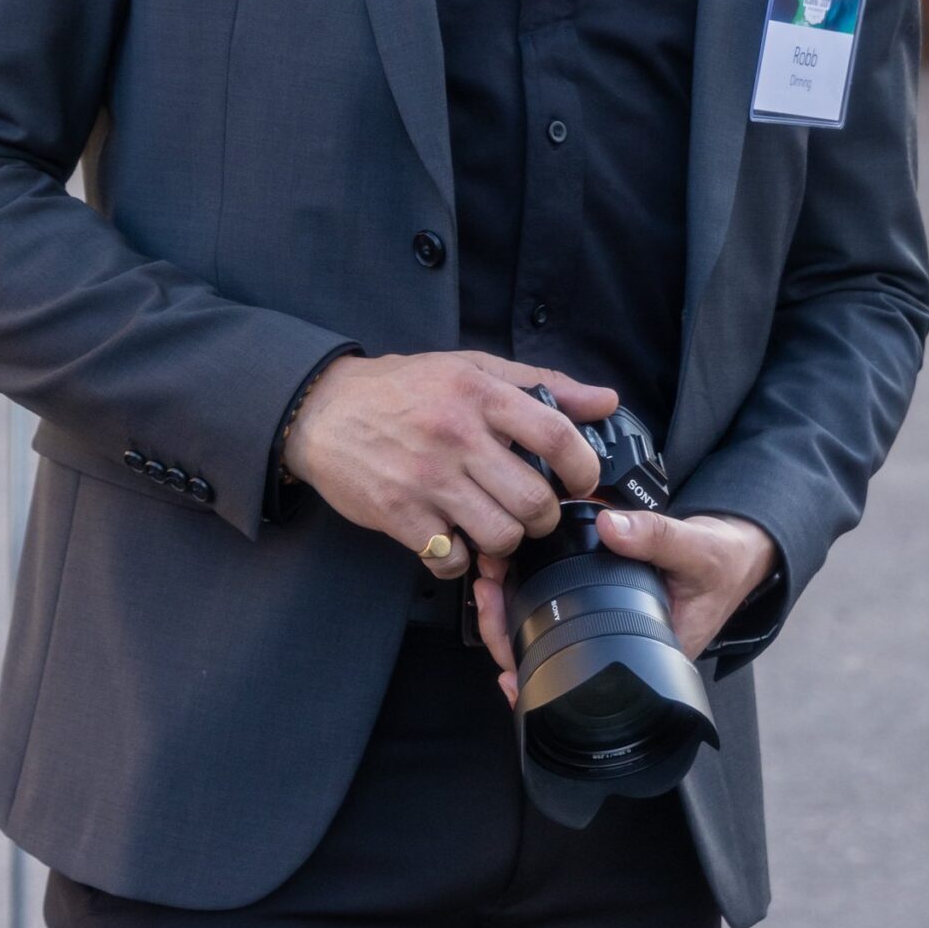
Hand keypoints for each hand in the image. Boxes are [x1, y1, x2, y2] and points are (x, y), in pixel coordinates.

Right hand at [283, 352, 610, 573]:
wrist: (324, 410)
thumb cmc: (403, 389)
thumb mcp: (471, 369)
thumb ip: (542, 385)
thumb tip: (604, 400)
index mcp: (479, 395)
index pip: (555, 435)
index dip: (582, 467)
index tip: (581, 480)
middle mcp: (456, 435)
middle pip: (534, 501)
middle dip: (544, 517)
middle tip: (533, 512)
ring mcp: (427, 479)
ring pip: (500, 536)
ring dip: (504, 541)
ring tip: (493, 526)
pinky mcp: (400, 515)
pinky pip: (451, 559)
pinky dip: (458, 558)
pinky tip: (451, 536)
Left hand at [472, 510, 777, 701]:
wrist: (733, 553)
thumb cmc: (721, 565)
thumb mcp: (697, 551)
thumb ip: (657, 537)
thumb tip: (610, 525)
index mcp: (642, 658)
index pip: (577, 684)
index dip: (532, 669)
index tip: (503, 640)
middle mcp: (616, 653)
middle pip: (546, 663)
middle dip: (505, 631)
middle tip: (486, 588)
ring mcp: (603, 630)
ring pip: (543, 637)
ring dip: (507, 611)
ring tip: (488, 578)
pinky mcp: (597, 604)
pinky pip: (553, 612)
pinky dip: (524, 597)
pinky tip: (504, 580)